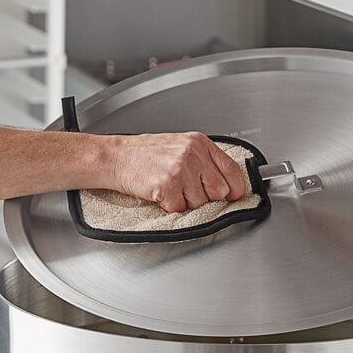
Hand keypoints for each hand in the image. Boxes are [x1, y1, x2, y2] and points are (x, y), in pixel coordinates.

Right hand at [109, 132, 245, 211]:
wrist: (117, 157)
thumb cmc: (147, 154)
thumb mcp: (181, 146)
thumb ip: (205, 161)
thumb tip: (228, 184)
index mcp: (199, 143)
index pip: (232, 169)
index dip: (236, 187)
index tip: (235, 195)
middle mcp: (192, 154)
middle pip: (219, 191)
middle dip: (206, 197)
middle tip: (187, 189)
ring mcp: (180, 170)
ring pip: (200, 203)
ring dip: (185, 202)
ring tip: (170, 187)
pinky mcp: (167, 186)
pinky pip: (180, 209)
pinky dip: (170, 206)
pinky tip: (161, 193)